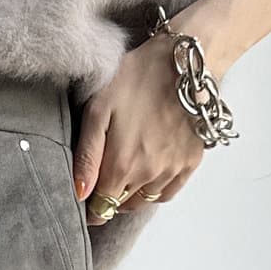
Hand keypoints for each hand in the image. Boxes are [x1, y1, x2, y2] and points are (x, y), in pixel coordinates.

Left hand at [73, 32, 207, 223]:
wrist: (183, 60)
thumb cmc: (136, 79)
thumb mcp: (98, 110)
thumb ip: (86, 156)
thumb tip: (80, 194)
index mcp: (121, 166)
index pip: (100, 208)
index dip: (91, 205)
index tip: (88, 194)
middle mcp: (148, 175)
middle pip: (120, 205)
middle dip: (110, 195)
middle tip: (107, 171)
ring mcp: (172, 170)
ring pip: (143, 200)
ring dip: (132, 191)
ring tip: (128, 166)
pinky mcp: (191, 162)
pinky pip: (167, 193)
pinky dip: (155, 189)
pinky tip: (149, 170)